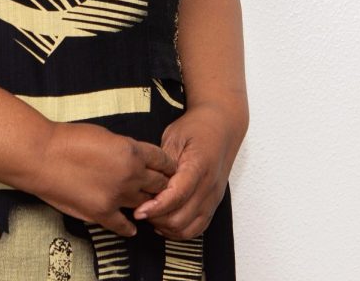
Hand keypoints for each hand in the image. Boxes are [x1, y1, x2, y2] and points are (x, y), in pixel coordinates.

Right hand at [22, 121, 176, 236]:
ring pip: (145, 204)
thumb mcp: (105, 134)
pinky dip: (130, 228)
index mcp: (131, 151)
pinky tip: (132, 227)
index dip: (167, 165)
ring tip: (147, 205)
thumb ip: (125, 148)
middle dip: (161, 184)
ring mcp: (117, 196)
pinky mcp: (102, 213)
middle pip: (159, 184)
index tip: (168, 169)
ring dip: (146, 204)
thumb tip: (134, 158)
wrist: (43, 155)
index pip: (162, 161)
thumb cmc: (68, 139)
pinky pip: (124, 226)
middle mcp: (130, 175)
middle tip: (160, 187)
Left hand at [132, 104, 241, 239]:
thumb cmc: (195, 129)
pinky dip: (179, 231)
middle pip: (181, 217)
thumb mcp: (175, 136)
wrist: (221, 127)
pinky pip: (197, 229)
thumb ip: (163, 161)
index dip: (156, 206)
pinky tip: (163, 221)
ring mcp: (213, 199)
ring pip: (188, 228)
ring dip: (166, 227)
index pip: (177, 195)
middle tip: (139, 210)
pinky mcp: (213, 205)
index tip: (138, 211)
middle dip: (157, 218)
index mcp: (199, 166)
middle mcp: (209, 187)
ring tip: (150, 215)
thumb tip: (147, 181)